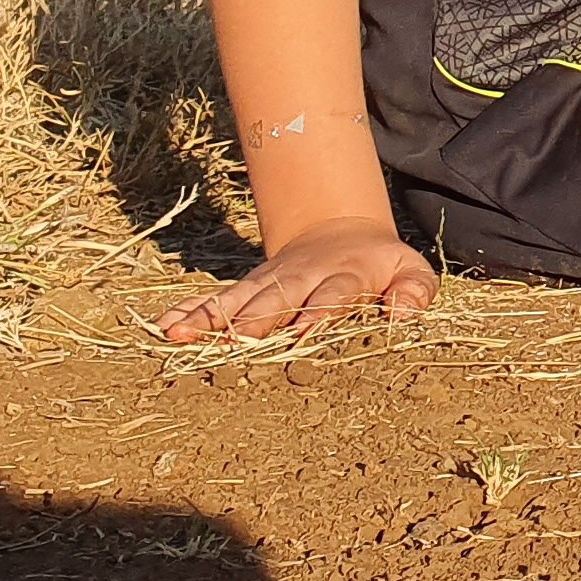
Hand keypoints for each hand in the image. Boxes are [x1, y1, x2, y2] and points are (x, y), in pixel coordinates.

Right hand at [161, 218, 436, 342]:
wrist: (343, 233)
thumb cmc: (381, 266)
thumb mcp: (410, 270)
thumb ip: (415, 290)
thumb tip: (402, 315)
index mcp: (344, 274)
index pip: (332, 293)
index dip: (318, 312)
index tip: (303, 334)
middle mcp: (301, 276)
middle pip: (276, 298)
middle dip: (255, 321)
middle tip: (233, 347)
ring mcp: (269, 281)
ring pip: (237, 299)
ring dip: (209, 318)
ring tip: (179, 336)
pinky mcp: (247, 288)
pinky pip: (216, 299)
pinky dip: (190, 310)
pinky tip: (165, 326)